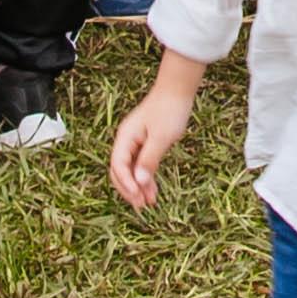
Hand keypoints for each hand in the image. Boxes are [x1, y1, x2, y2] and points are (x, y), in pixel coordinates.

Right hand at [106, 85, 190, 206]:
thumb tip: (139, 181)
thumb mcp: (161, 137)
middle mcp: (126, 141)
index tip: (138, 197)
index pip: (118, 166)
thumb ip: (149, 159)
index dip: (126, 184)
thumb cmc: (169, 110)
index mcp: (125, 138)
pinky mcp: (144, 144)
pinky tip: (152, 190)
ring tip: (150, 203)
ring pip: (131, 170)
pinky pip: (140, 165)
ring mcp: (134, 143)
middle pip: (120, 171)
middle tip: (141, 206)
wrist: (178, 91)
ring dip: (139, 187)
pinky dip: (145, 178)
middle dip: (129, 190)